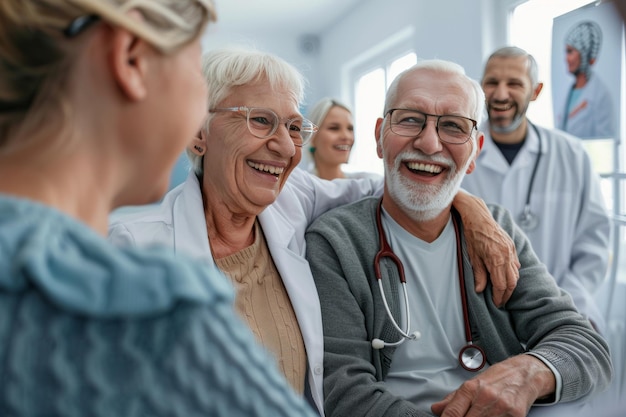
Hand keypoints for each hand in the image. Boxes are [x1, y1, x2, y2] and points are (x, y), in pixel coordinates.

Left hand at [431, 355, 555, 416]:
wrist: (525, 373)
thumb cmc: (499, 378)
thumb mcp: (473, 383)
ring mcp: (501, 407)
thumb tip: (436, 409)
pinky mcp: (516, 415)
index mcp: (472, 388)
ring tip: (481, 415)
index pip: (452, 412)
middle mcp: (485, 396)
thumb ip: (453, 398)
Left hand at [453, 191, 519, 306]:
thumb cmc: (473, 235)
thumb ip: (479, 274)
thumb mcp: (473, 256)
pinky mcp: (512, 246)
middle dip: (506, 294)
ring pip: (516, 274)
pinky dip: (513, 273)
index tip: (496, 304)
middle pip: (511, 282)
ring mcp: (511, 251)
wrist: (478, 216)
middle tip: (501, 302)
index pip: (500, 285)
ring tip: (503, 292)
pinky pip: (516, 264)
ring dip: (511, 285)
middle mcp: (507, 256)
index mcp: (496, 260)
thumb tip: (480, 290)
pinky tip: (507, 277)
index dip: (498, 296)